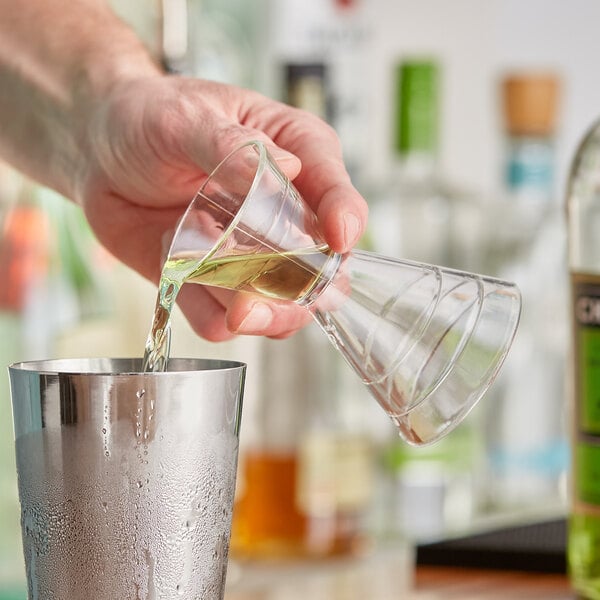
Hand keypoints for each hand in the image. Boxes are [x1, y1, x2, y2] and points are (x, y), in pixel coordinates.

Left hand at [76, 75, 367, 340]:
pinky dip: (206, 314)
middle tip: (253, 305)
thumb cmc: (150, 117)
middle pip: (320, 273)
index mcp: (295, 157)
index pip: (337, 194)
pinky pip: (223, 319)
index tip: (338, 238)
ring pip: (279, 308)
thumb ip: (231, 144)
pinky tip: (182, 281)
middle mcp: (284, 214)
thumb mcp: (185, 116)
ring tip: (208, 286)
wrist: (100, 152)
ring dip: (250, 313)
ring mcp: (253, 255)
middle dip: (296, 298)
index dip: (345, 218)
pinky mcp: (215, 282)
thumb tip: (286, 169)